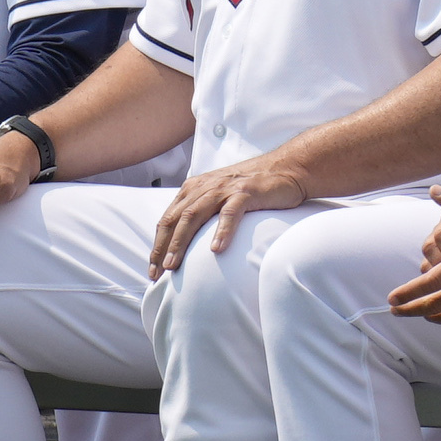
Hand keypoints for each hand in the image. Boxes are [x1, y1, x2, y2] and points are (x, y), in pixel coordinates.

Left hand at [152, 154, 296, 276]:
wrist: (288, 167)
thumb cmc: (255, 187)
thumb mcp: (222, 195)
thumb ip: (204, 210)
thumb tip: (190, 242)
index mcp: (195, 188)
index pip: (168, 218)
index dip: (157, 244)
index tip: (153, 269)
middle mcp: (205, 187)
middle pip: (176, 219)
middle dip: (163, 247)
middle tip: (157, 273)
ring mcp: (225, 189)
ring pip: (194, 216)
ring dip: (181, 242)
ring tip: (174, 265)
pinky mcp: (246, 193)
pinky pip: (230, 213)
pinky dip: (221, 231)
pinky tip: (216, 249)